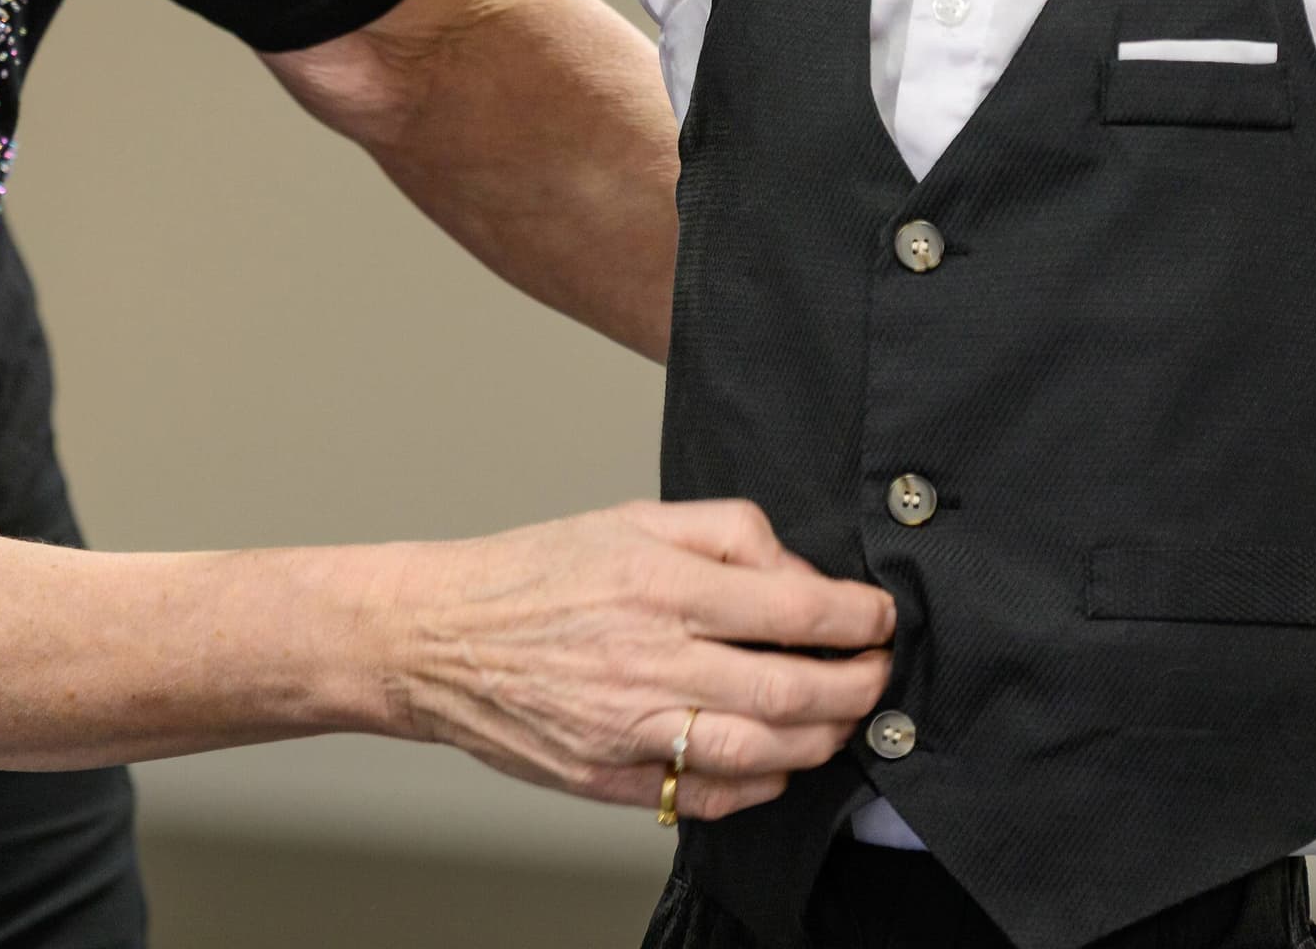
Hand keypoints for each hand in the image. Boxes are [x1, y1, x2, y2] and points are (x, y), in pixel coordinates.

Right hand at [376, 500, 896, 820]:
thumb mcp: (631, 520)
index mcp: (659, 583)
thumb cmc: (533, 574)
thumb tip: (796, 572)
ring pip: (762, 748)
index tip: (879, 617)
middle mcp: (650, 658)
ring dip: (822, 739)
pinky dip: (760, 784)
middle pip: (792, 687)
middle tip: (880, 675)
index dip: (857, 616)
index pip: (793, 605)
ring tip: (842, 720)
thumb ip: (725, 534)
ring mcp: (630, 726)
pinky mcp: (610, 776)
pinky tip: (777, 761)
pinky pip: (710, 794)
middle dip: (859, 686)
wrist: (436, 639)